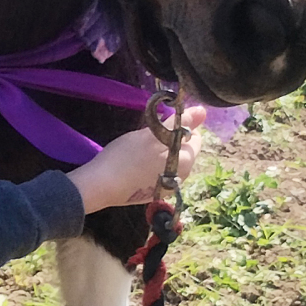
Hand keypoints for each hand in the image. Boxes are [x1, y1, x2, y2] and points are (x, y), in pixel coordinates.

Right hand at [65, 107, 205, 212]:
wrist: (102, 186)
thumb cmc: (127, 156)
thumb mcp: (153, 134)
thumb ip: (179, 122)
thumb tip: (203, 111)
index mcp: (186, 161)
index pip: (195, 137)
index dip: (179, 127)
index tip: (160, 124)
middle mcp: (182, 177)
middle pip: (182, 151)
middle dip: (169, 141)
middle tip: (147, 137)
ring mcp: (167, 189)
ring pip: (170, 162)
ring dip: (160, 153)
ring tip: (139, 150)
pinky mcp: (153, 195)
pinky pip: (159, 174)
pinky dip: (151, 167)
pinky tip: (136, 165)